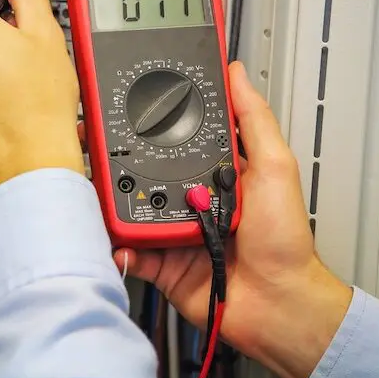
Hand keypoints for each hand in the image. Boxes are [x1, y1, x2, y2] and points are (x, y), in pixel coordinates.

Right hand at [114, 62, 351, 377]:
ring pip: (131, 208)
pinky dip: (119, 246)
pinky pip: (131, 249)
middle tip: (94, 145)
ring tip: (96, 186)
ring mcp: (172, 228)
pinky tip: (115, 238)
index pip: (175, 140)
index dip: (153, 124)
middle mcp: (188, 198)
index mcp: (212, 173)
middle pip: (144, 172)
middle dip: (118, 160)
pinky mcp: (161, 260)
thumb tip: (238, 75)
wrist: (276, 303)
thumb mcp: (274, 166)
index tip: (129, 106)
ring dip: (113, 200)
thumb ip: (253, 119)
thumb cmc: (283, 239)